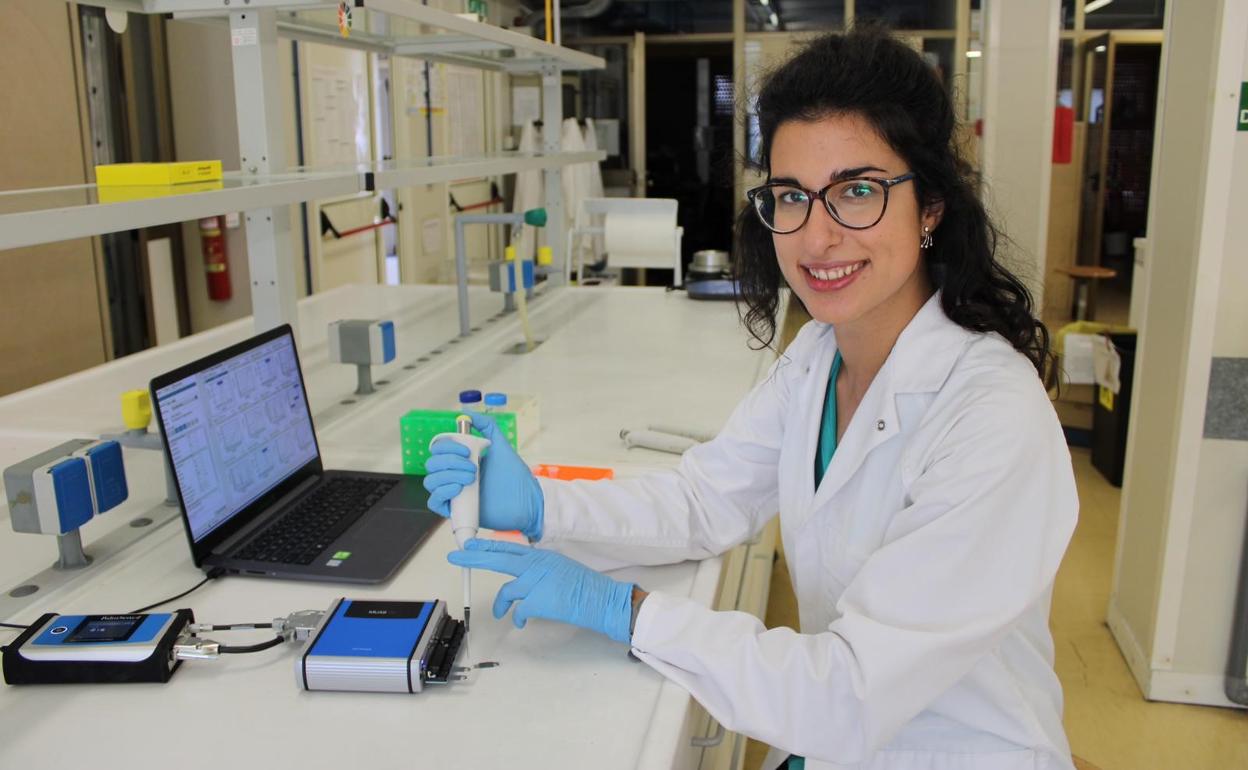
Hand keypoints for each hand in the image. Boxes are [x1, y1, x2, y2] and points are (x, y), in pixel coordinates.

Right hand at [423, 412, 543, 540]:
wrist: (525, 502)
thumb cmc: (515, 476)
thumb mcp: (501, 446)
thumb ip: (486, 426)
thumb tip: (467, 413)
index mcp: (461, 459)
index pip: (438, 449)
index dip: (447, 447)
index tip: (467, 450)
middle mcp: (454, 475)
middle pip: (432, 464)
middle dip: (450, 462)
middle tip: (474, 468)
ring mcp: (453, 493)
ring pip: (431, 481)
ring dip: (447, 476)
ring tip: (470, 479)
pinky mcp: (454, 510)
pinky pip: (434, 501)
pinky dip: (442, 492)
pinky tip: (458, 489)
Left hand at [448, 539, 633, 643]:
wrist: (600, 599)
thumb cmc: (583, 586)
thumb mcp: (560, 567)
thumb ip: (539, 568)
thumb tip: (523, 576)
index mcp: (541, 555)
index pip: (508, 547)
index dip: (487, 546)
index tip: (471, 545)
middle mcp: (536, 564)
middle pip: (498, 558)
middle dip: (474, 558)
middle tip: (456, 557)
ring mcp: (536, 581)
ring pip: (507, 591)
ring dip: (500, 604)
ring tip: (499, 613)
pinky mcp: (537, 600)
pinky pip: (519, 611)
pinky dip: (519, 618)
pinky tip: (522, 623)